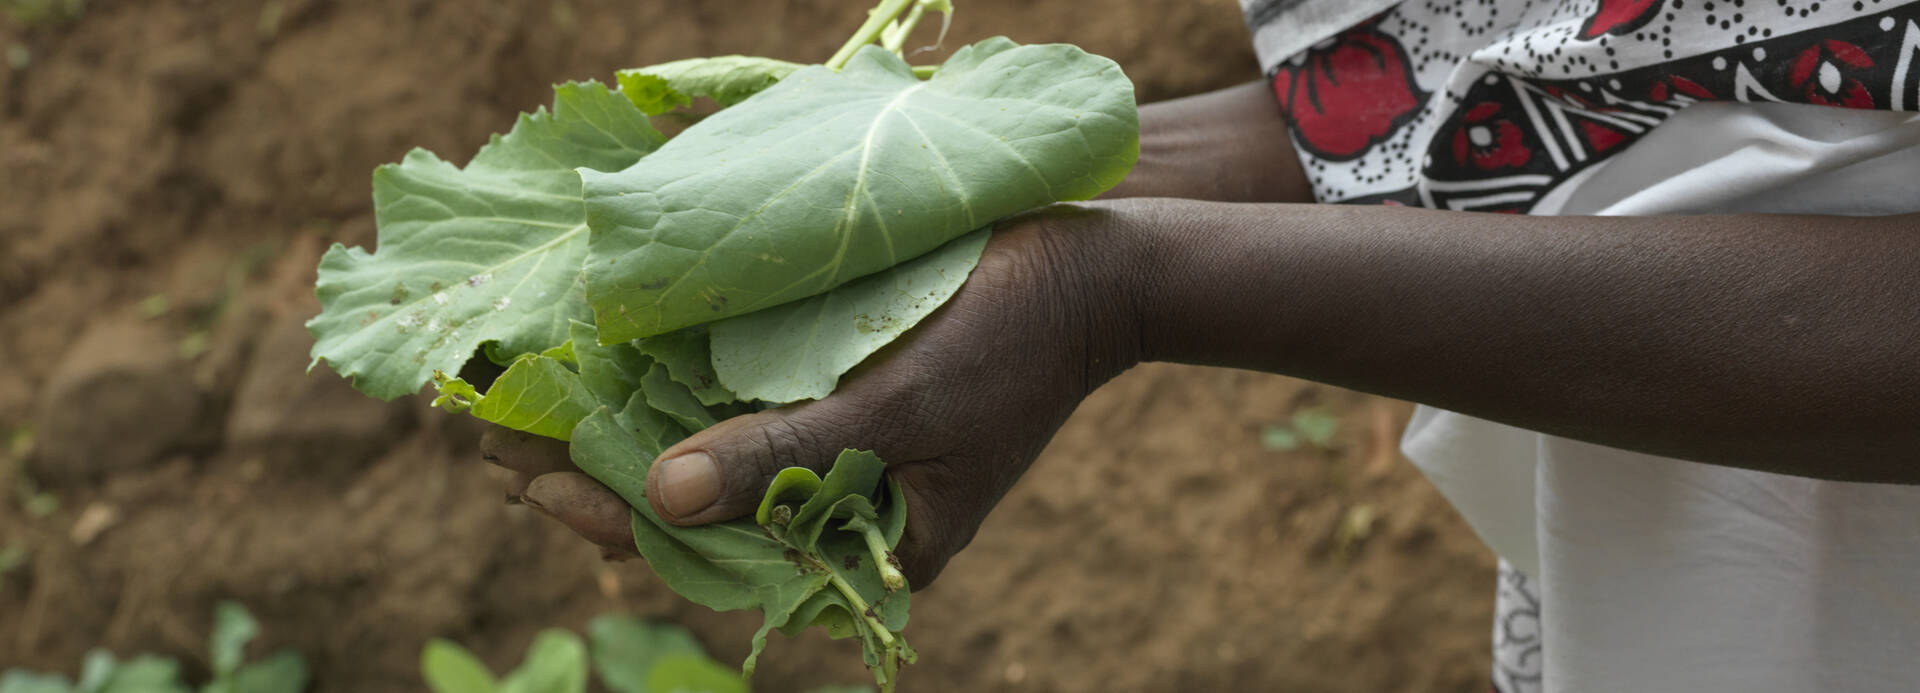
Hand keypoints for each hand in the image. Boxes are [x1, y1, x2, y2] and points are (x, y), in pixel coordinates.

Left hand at [482, 203, 1147, 586]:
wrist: (1087, 274)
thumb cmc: (1014, 351)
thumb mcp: (906, 410)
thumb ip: (789, 454)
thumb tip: (662, 498)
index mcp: (863, 542)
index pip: (715, 553)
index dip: (614, 521)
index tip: (531, 485)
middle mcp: (832, 501)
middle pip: (691, 507)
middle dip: (588, 478)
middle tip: (487, 446)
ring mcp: (825, 443)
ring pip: (697, 455)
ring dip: (609, 433)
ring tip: (514, 414)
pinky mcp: (823, 387)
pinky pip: (728, 403)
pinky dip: (660, 392)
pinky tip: (593, 375)